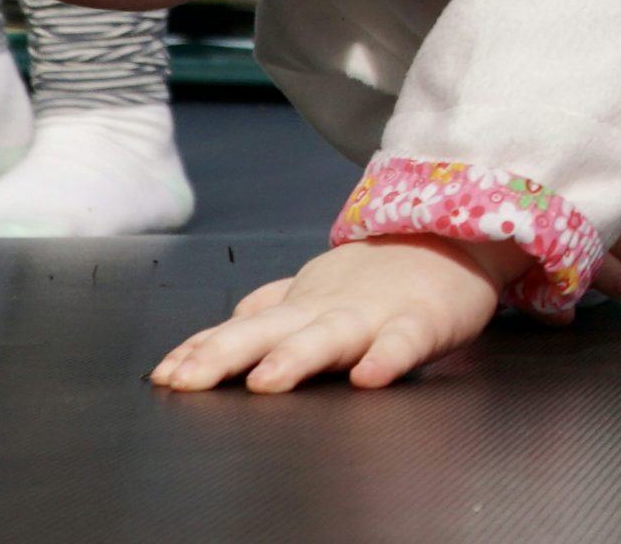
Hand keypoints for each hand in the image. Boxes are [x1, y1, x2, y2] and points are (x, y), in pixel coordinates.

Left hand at [151, 236, 507, 392]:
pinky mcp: (422, 320)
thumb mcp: (319, 288)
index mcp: (302, 307)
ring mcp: (374, 313)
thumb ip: (273, 307)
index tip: (164, 375)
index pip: (241, 330)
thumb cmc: (384, 275)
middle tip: (186, 380)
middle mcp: (328, 309)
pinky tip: (367, 377)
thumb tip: (226, 322)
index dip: (202, 350)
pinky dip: (386, 357)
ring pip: (330, 336)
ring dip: (296, 357)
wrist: (456, 239)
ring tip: (265, 381)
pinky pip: (404, 341)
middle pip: (270, 332)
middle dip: (225, 355)